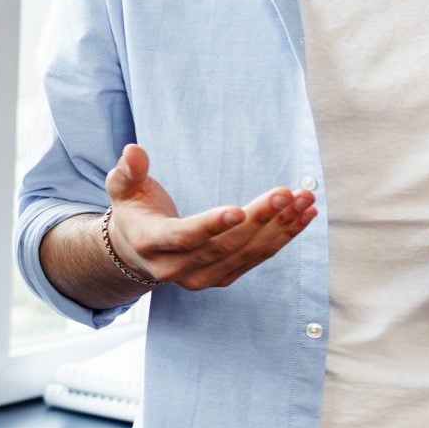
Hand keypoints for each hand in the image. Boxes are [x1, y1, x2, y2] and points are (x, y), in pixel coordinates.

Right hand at [106, 145, 316, 291]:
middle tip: (286, 194)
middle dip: (258, 220)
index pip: (182, 237)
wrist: (137, 249)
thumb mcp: (124, 187)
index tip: (239, 210)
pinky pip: (256, 258)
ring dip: (279, 229)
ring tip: (304, 201)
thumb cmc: (135, 210)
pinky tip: (304, 216)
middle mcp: (175, 268)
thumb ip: (129, 170)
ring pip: (246, 254)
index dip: (210, 225)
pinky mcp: (221, 278)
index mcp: (150, 243)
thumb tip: (133, 150)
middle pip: (223, 246)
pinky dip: (282, 238)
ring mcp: (200, 277)